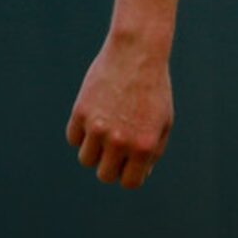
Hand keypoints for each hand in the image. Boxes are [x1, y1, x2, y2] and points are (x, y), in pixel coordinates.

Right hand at [66, 32, 173, 188]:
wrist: (137, 54)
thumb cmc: (154, 90)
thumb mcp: (163, 122)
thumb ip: (152, 151)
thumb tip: (137, 175)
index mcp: (143, 146)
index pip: (129, 182)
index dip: (130, 175)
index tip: (130, 164)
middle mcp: (119, 141)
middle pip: (105, 175)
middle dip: (111, 165)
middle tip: (118, 147)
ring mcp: (97, 128)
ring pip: (86, 159)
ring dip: (95, 150)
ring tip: (107, 130)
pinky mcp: (80, 113)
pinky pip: (74, 138)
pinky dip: (82, 133)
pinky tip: (95, 116)